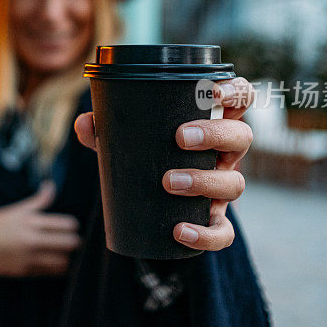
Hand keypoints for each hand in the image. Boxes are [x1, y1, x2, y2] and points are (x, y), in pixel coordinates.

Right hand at [0, 182, 80, 277]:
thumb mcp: (15, 210)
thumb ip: (38, 201)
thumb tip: (51, 185)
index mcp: (30, 221)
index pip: (68, 224)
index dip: (72, 225)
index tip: (68, 226)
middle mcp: (31, 239)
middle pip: (71, 243)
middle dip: (74, 241)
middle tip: (68, 239)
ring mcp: (28, 257)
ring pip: (65, 261)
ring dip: (67, 256)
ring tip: (62, 252)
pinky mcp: (25, 272)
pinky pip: (51, 273)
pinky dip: (56, 268)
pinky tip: (52, 261)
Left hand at [73, 77, 255, 251]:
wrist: (149, 203)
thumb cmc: (146, 157)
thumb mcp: (127, 141)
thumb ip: (105, 130)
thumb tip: (85, 123)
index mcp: (211, 123)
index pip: (240, 98)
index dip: (235, 91)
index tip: (211, 92)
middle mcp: (225, 154)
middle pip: (241, 137)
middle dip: (215, 134)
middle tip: (180, 138)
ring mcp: (223, 187)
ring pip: (235, 184)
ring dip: (204, 181)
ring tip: (169, 183)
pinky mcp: (216, 221)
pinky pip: (224, 232)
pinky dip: (205, 234)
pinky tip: (180, 231)